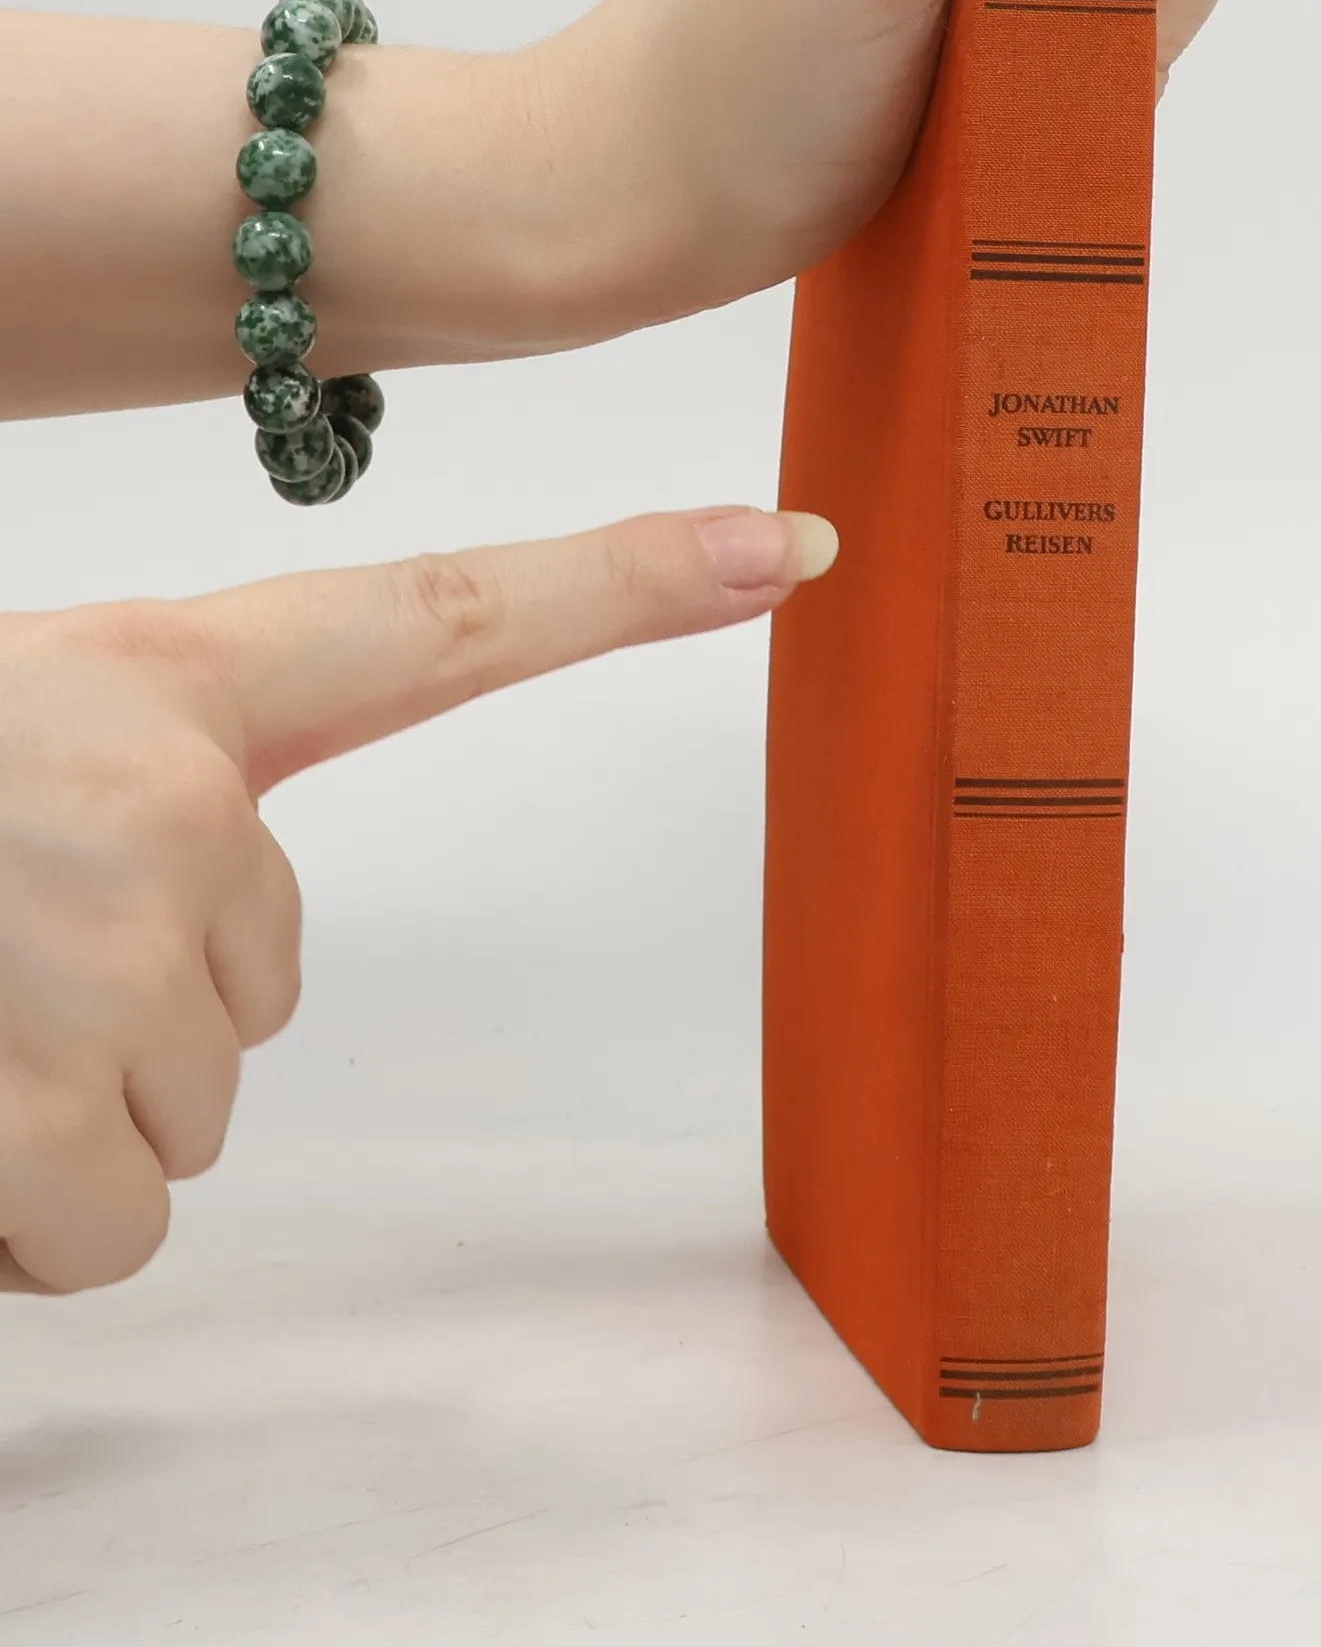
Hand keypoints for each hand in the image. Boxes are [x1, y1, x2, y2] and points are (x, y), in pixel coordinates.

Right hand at [0, 507, 835, 1294]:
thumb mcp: (10, 739)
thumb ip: (151, 799)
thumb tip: (215, 957)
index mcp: (161, 680)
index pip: (444, 619)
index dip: (629, 583)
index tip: (784, 548)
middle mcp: (169, 795)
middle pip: (271, 981)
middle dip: (135, 1015)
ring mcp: (108, 951)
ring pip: (192, 1115)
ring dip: (61, 1112)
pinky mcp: (27, 1113)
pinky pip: (112, 1230)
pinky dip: (15, 1223)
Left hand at [543, 0, 1265, 330]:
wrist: (650, 195)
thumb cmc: (745, 66)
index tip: (1058, 11)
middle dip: (1114, 3)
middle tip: (1007, 64)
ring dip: (1081, 55)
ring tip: (982, 94)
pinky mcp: (964, 19)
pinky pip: (1080, 36)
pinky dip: (1056, 88)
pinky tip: (983, 111)